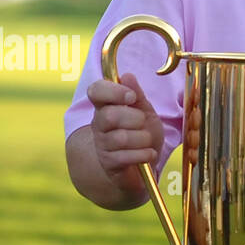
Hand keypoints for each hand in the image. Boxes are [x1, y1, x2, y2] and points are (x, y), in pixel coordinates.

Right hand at [86, 72, 164, 196]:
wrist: (144, 168)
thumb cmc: (142, 136)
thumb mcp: (145, 112)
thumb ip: (137, 95)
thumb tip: (127, 76)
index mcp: (106, 106)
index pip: (96, 91)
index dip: (113, 91)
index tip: (131, 97)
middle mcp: (99, 124)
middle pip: (109, 116)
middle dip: (134, 119)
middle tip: (143, 123)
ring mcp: (102, 145)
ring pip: (120, 138)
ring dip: (142, 139)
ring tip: (147, 142)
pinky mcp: (109, 164)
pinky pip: (125, 157)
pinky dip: (143, 154)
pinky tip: (148, 154)